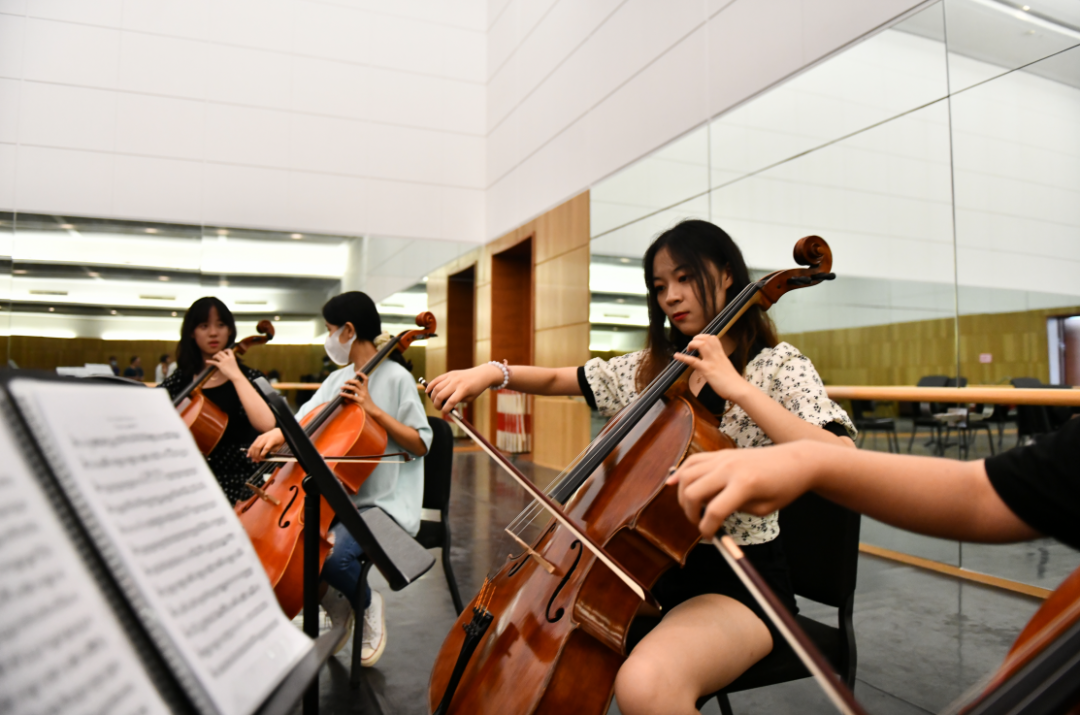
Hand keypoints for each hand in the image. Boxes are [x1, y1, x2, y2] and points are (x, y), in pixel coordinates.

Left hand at [206, 348, 242, 381]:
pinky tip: (206, 361)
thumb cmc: (235, 371)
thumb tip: (226, 360)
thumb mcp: (234, 363)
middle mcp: (227, 358)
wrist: (235, 375)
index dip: (225, 350)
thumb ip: (230, 360)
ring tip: (214, 358)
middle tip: (217, 356)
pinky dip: (209, 361)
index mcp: (232, 357)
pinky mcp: (220, 365)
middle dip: (218, 353)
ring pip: (217, 355)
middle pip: (221, 352)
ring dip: (214, 356)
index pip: (229, 350)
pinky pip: (213, 362)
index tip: (224, 351)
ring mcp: (224, 361)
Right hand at [248, 428, 284, 461]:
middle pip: (258, 447)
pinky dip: (250, 450)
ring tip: (253, 459)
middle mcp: (265, 438)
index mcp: (272, 440)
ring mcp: (261, 437)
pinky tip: (249, 454)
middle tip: (256, 461)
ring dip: (252, 454)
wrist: (279, 431)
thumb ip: (272, 452)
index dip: (263, 454)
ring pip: (254, 446)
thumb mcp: (278, 447)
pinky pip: (253, 444)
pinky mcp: (258, 437)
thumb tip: (264, 457)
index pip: (266, 448)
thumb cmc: (279, 440)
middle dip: (256, 455)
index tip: (262, 459)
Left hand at [341, 374, 381, 417]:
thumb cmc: (368, 404)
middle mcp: (364, 391)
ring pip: (353, 388)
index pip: (366, 379)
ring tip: (341, 387)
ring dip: (346, 386)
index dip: (361, 374)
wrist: (373, 410)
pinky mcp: (360, 401)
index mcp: (366, 389)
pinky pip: (351, 396)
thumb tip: (352, 390)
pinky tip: (341, 394)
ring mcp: (362, 396)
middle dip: (350, 380)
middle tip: (345, 382)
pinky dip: (345, 394)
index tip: (356, 372)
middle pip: (357, 382)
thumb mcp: (366, 396)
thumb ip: (360, 392)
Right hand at [425, 364, 503, 413]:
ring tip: (434, 401)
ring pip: (437, 387)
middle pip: (441, 395)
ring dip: (432, 396)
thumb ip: (458, 401)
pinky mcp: (449, 373)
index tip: (444, 413)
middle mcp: (456, 382)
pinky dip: (431, 385)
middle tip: (438, 408)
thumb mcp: (470, 398)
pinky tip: (427, 391)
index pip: (451, 402)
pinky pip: (437, 379)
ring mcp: (452, 377)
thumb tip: (444, 405)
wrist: (481, 374)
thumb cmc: (476, 388)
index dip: (445, 409)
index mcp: (464, 389)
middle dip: (436, 404)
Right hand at [665, 442, 819, 537]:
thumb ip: (736, 510)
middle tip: (698, 522)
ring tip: (690, 507)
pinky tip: (674, 482)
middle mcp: (729, 468)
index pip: (715, 511)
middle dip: (691, 512)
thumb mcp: (764, 508)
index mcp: (745, 484)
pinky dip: (681, 472)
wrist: (796, 460)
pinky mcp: (722, 453)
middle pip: (694, 491)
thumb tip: (712, 514)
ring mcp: (723, 458)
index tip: (709, 536)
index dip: (707, 528)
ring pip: (688, 474)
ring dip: (683, 494)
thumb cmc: (784, 487)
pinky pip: (693, 460)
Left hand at [672, 334, 747, 401]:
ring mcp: (712, 361)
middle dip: (696, 338)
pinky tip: (676, 356)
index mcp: (722, 355)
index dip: (704, 337)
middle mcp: (717, 355)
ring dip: (692, 344)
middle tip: (692, 346)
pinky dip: (683, 357)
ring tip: (688, 349)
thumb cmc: (734, 382)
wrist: (739, 389)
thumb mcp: (727, 368)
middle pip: (706, 338)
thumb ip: (720, 364)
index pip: (713, 338)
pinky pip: (693, 361)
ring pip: (701, 344)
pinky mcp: (707, 370)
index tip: (699, 341)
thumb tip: (715, 367)